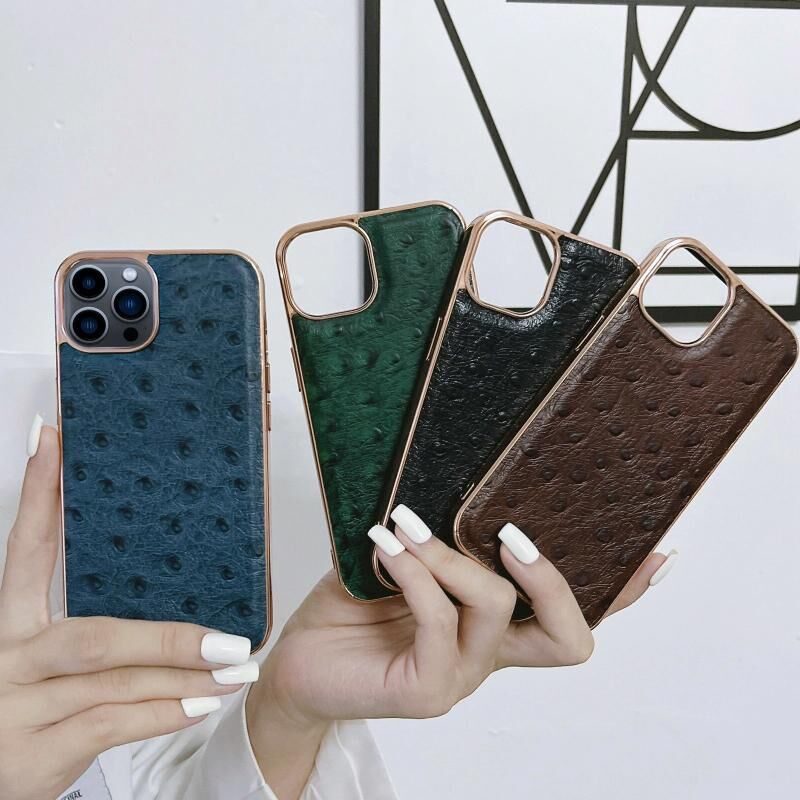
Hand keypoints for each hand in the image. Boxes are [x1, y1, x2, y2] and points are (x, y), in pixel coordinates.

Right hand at [0, 421, 258, 799]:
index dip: (39, 493)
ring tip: (237, 668)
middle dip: (170, 638)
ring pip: (117, 683)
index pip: (27, 549)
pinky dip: (163, 714)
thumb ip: (88, 626)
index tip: (53, 439)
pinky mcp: (36, 752)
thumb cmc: (26, 706)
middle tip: (231, 636)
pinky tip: (202, 704)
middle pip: (98, 637)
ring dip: (185, 677)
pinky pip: (112, 725)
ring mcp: (21, 708)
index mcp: (11, 623)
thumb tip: (158, 585)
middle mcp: (13, 658)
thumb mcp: (43, 656)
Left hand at [247, 505, 674, 793]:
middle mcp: (488, 655)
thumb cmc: (350, 611)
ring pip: (497, 609)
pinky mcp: (425, 692)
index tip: (658, 553)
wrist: (296, 665)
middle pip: (569, 637)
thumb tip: (446, 494)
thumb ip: (434, 542)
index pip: (568, 613)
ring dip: (455, 556)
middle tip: (515, 534)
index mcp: (492, 626)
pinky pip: (439, 623)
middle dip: (554, 577)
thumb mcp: (397, 565)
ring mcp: (461, 678)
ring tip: (410, 523)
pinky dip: (417, 573)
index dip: (620, 593)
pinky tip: (386, 546)